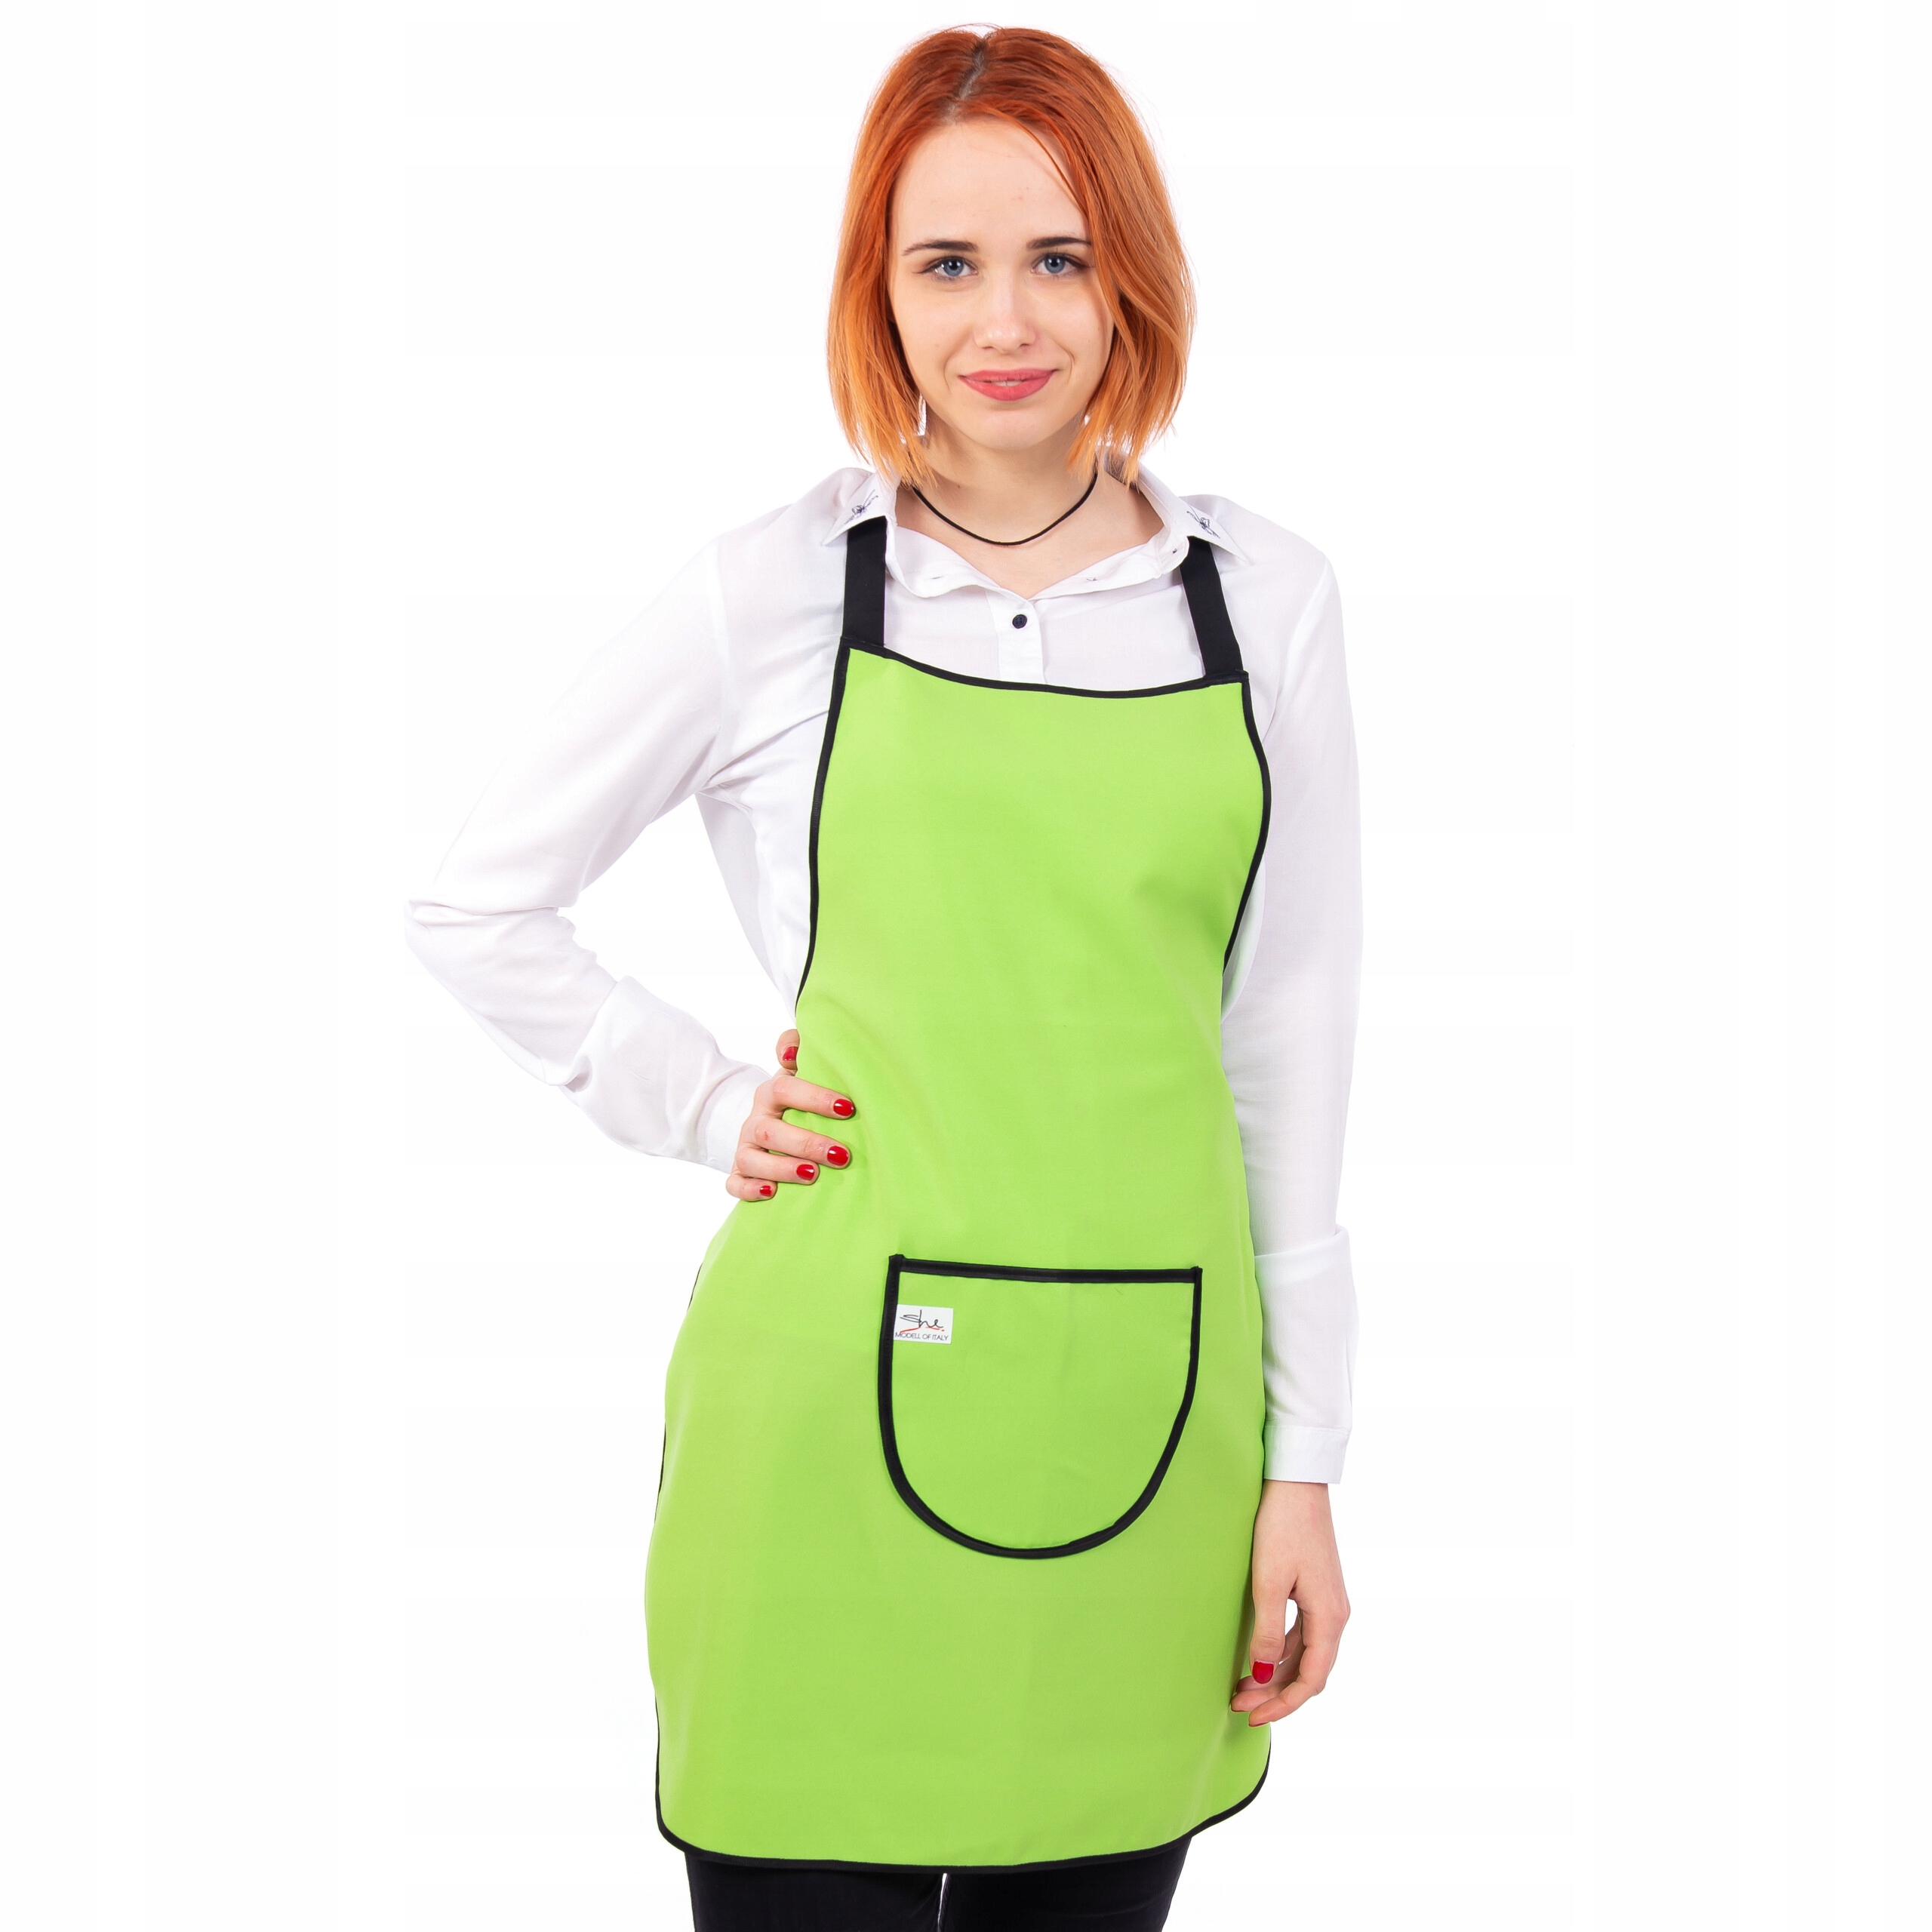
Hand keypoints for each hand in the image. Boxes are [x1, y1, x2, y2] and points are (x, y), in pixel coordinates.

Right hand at [725, 1029, 856, 1200]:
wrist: (771, 1120)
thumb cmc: (797, 1098)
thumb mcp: (799, 1069)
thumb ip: (796, 1046)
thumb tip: (791, 1053)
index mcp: (771, 1093)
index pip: (786, 1089)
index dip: (815, 1098)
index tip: (848, 1109)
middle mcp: (755, 1120)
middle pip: (771, 1130)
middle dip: (807, 1143)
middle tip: (841, 1155)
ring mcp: (745, 1147)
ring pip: (752, 1158)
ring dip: (782, 1167)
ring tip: (812, 1175)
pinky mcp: (740, 1172)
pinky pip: (734, 1183)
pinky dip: (749, 1189)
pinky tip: (771, 1192)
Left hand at [1230, 1479, 1349, 1725]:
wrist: (1295, 1481)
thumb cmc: (1282, 1526)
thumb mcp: (1269, 1582)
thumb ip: (1266, 1632)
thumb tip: (1260, 1676)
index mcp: (1330, 1617)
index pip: (1312, 1679)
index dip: (1284, 1704)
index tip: (1253, 1717)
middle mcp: (1335, 1614)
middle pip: (1309, 1671)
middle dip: (1275, 1693)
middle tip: (1239, 1705)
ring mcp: (1328, 1601)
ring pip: (1305, 1654)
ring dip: (1276, 1674)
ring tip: (1241, 1686)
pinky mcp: (1316, 1589)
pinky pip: (1302, 1634)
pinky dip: (1280, 1652)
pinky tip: (1257, 1656)